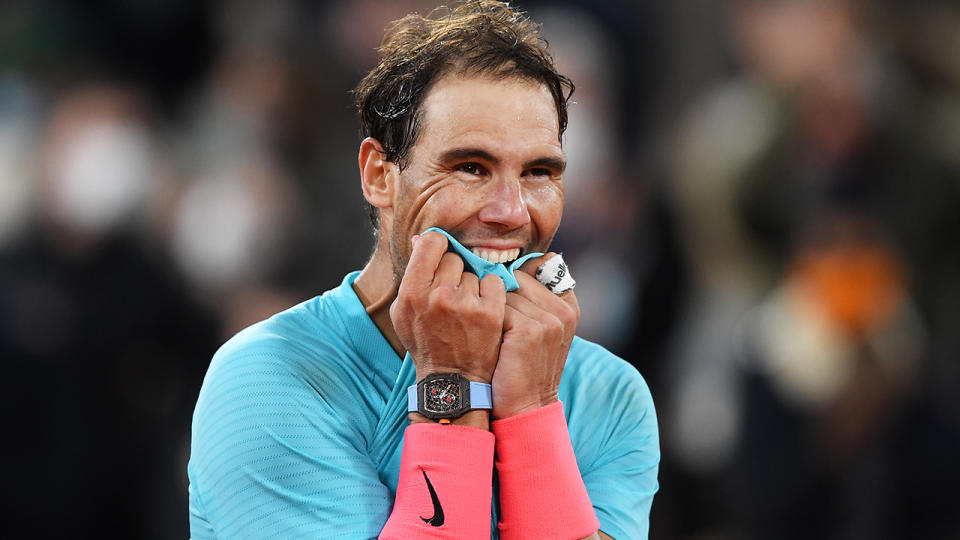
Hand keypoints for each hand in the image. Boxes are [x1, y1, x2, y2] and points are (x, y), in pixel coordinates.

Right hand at [390, 231, 506, 383]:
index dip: (438, 247)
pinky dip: (491, 293)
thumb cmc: (426, 343)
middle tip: (453, 296)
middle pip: (454, 258)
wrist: (452, 380)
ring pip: (474, 272)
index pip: (431, 242)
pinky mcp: (490, 312)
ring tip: (466, 309)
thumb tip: (421, 239)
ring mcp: (466, 304)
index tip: (441, 257)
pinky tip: (483, 309)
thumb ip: (413, 274)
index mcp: (413, 292)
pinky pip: (494, 281)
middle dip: (454, 273)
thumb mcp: (405, 311)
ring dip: (472, 286)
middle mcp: (439, 295)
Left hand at [491, 253, 579, 417]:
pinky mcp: (530, 330)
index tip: (507, 298)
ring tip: (494, 336)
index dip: (518, 277)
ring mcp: (549, 320)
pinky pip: (497, 308)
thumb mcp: (537, 329)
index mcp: (568, 306)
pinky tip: (491, 343)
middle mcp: (563, 310)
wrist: (524, 406)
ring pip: (503, 292)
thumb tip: (505, 264)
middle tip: (496, 323)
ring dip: (491, 310)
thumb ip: (532, 298)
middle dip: (499, 294)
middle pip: (517, 277)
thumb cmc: (522, 364)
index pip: (540, 265)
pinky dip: (487, 323)